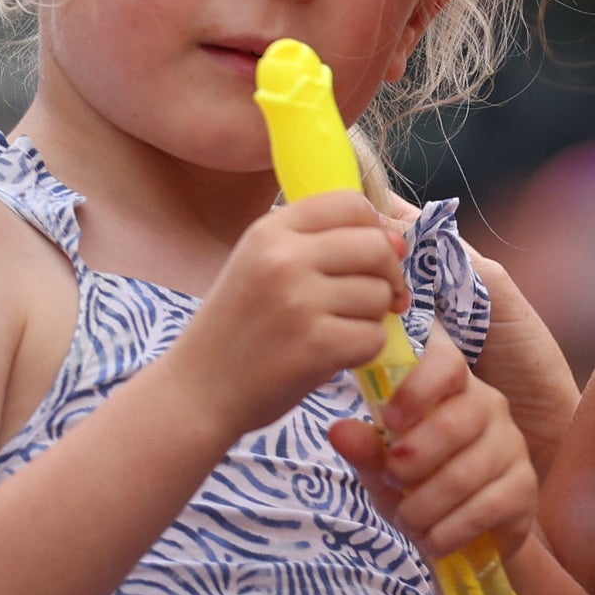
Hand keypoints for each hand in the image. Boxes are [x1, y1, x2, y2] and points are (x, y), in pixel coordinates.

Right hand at [165, 190, 409, 437]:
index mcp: (269, 230)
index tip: (371, 258)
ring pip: (379, 294)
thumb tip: (398, 242)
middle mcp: (283, 258)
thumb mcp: (260, 266)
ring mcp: (299, 301)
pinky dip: (363, 350)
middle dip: (387, 275)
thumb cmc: (236, 329)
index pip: (350, 202)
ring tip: (337, 329)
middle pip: (376, 246)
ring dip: (372, 317)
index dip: (374, 229)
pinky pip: (373, 337)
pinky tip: (333, 355)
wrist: (197, 391)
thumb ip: (320, 246)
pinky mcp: (315, 344)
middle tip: (376, 299)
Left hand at [320, 327, 537, 567]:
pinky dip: (450, 531)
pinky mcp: (525, 487)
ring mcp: (512, 445)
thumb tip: (339, 431)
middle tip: (391, 482)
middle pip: (455, 423)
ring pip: (466, 473)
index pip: (446, 362)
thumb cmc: (419, 486)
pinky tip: (433, 540)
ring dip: (425, 507)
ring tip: (407, 522)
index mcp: (452, 388)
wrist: (461, 535)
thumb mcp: (383, 469)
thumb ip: (366, 449)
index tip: (390, 420)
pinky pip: (486, 507)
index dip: (418, 387)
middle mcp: (489, 407)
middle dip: (412, 461)